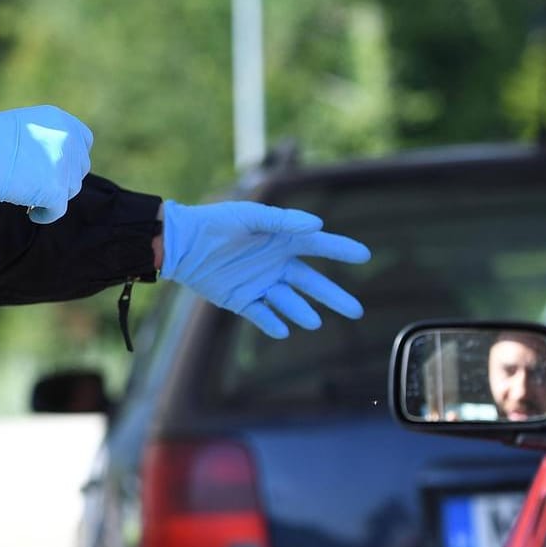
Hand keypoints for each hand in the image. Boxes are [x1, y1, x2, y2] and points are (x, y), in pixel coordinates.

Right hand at [0, 106, 92, 223]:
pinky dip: (45, 214)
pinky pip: (58, 210)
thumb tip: (55, 164)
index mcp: (61, 121)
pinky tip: (32, 213)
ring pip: (71, 189)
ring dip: (53, 195)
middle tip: (39, 184)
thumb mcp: (26, 126)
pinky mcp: (56, 190)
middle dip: (62, 177)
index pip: (84, 142)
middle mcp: (69, 140)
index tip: (54, 167)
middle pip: (79, 168)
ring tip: (30, 197)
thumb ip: (47, 139)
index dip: (71, 157)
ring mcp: (65, 165)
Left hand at [160, 200, 369, 337]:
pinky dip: (272, 323)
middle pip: (312, 283)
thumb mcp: (249, 216)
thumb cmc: (215, 222)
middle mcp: (276, 263)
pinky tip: (282, 331)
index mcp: (281, 239)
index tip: (364, 255)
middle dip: (334, 297)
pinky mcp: (241, 300)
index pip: (318, 246)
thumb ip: (282, 221)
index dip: (341, 249)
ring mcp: (260, 283)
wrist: (181, 242)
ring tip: (314, 322)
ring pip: (289, 302)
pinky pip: (261, 315)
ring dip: (301, 312)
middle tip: (357, 312)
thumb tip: (317, 225)